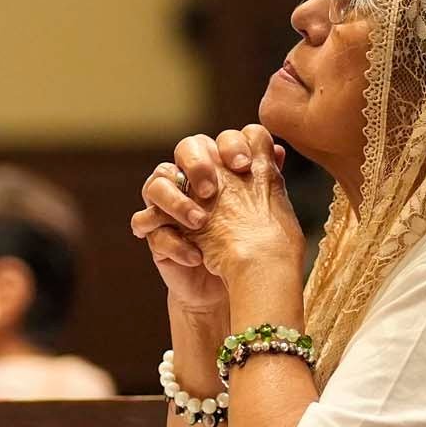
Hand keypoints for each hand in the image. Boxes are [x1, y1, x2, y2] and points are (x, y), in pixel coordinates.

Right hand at [133, 130, 293, 307]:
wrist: (234, 287)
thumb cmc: (250, 245)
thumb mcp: (265, 212)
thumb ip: (267, 179)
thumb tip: (279, 150)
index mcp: (221, 167)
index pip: (218, 139)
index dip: (230, 144)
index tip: (244, 164)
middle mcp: (192, 178)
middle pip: (185, 148)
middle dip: (197, 164)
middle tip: (211, 190)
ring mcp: (169, 205)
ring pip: (156, 185)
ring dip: (176, 202)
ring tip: (199, 222)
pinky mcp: (155, 233)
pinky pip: (147, 225)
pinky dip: (172, 241)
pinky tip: (195, 257)